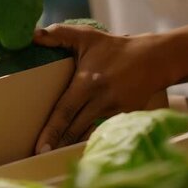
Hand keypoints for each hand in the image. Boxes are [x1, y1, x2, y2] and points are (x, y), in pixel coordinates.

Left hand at [33, 24, 172, 153]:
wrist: (155, 59)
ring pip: (88, 130)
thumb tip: (33, 35)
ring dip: (71, 141)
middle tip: (39, 154)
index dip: (52, 130)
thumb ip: (59, 34)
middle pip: (75, 127)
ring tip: (52, 152)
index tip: (40, 146)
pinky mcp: (125, 116)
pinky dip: (88, 135)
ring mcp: (115, 110)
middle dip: (58, 142)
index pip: (65, 111)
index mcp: (88, 83)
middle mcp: (101, 100)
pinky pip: (102, 128)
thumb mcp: (86, 36)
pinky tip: (75, 143)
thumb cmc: (114, 47)